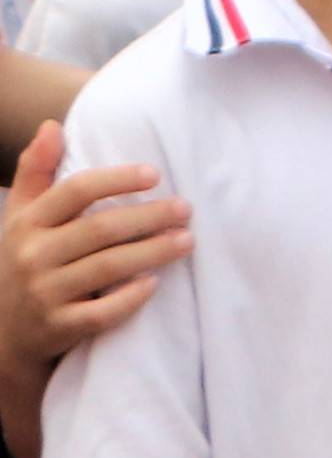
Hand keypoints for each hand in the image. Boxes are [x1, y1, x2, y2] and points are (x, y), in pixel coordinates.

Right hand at [5, 128, 186, 370]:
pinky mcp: (60, 327)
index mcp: (27, 223)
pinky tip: (156, 284)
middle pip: (99, 229)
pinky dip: (130, 298)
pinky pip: (101, 313)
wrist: (4, 331)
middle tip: (186, 208)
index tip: (155, 173)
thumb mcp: (21, 216)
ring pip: (107, 268)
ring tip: (187, 240)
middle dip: (148, 217)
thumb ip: (36, 171)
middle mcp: (33, 256)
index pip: (75, 192)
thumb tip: (52, 125)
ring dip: (152, 252)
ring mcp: (45, 293)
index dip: (116, 180)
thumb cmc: (26, 260)